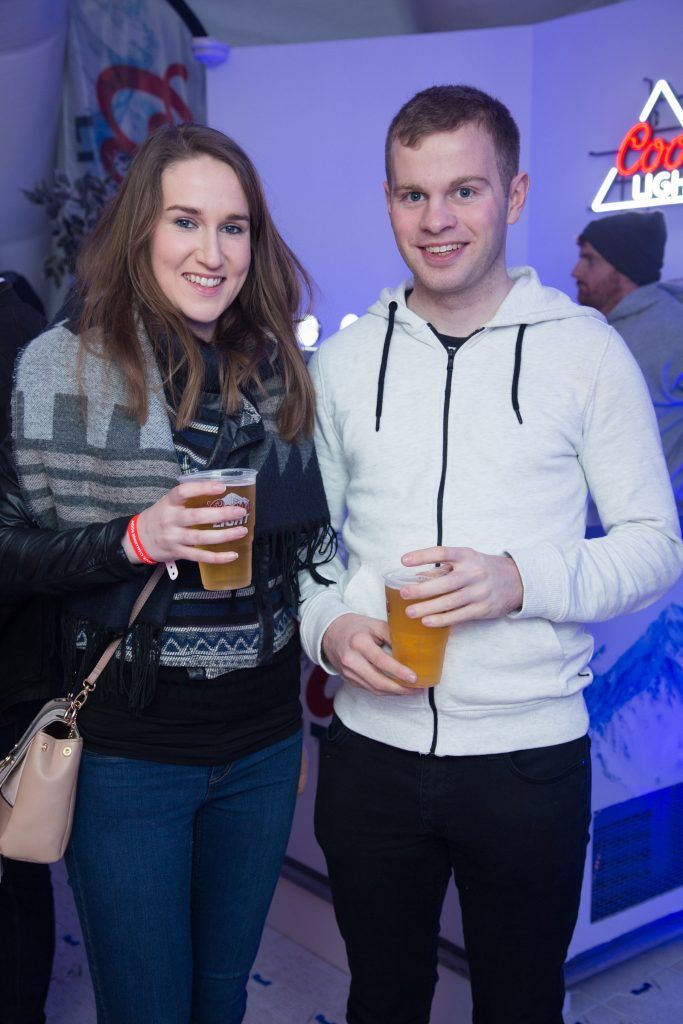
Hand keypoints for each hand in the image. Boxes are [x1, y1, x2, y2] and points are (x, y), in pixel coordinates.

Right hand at [121, 480, 248, 564]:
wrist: (138, 540)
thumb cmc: (159, 517)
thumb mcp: (167, 503)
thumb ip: (188, 497)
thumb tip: (218, 488)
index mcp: (168, 503)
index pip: (183, 492)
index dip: (202, 488)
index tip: (221, 487)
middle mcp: (170, 520)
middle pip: (197, 517)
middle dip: (220, 514)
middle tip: (240, 511)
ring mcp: (174, 538)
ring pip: (200, 538)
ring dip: (224, 535)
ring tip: (242, 531)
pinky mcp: (178, 553)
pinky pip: (199, 556)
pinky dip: (217, 557)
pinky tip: (232, 555)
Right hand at [322, 613, 417, 694]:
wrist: (331, 633)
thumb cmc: (356, 627)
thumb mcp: (375, 625)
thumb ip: (393, 637)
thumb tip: (413, 650)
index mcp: (359, 643)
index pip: (381, 661)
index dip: (398, 671)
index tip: (414, 678)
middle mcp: (351, 660)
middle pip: (378, 681)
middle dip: (400, 688)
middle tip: (417, 688)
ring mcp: (348, 672)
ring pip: (374, 689)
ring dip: (394, 692)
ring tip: (411, 690)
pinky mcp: (348, 679)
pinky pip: (369, 689)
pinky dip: (385, 690)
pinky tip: (397, 688)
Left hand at [400, 546, 522, 626]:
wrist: (515, 580)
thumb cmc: (482, 569)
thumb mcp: (466, 560)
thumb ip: (445, 567)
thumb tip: (417, 578)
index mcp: (466, 556)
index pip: (442, 552)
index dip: (422, 556)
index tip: (404, 560)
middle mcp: (474, 572)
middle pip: (445, 582)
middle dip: (422, 589)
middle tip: (403, 593)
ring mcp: (480, 592)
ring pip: (450, 602)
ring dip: (428, 608)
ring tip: (410, 612)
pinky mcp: (483, 608)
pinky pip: (459, 616)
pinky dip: (442, 619)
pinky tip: (427, 621)